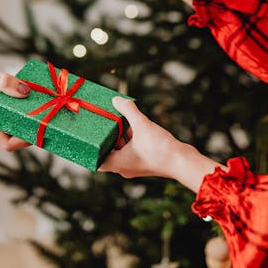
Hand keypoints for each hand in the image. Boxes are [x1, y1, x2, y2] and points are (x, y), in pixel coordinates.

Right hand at [0, 51, 29, 150]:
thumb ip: (5, 83)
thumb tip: (27, 91)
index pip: (4, 142)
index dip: (22, 142)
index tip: (38, 134)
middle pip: (6, 135)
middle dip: (25, 130)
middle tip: (44, 121)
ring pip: (4, 123)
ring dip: (19, 118)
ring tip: (38, 110)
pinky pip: (0, 112)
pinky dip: (12, 107)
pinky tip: (24, 97)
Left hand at [100, 97, 221, 191]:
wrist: (183, 162)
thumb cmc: (160, 148)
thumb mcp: (142, 125)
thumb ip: (128, 111)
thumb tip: (116, 99)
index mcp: (119, 164)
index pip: (97, 162)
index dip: (89, 152)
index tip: (84, 140)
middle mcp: (125, 168)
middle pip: (108, 154)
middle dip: (104, 140)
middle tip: (98, 126)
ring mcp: (136, 166)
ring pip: (121, 151)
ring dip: (118, 139)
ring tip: (114, 122)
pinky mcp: (146, 162)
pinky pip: (132, 151)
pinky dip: (129, 140)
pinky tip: (131, 126)